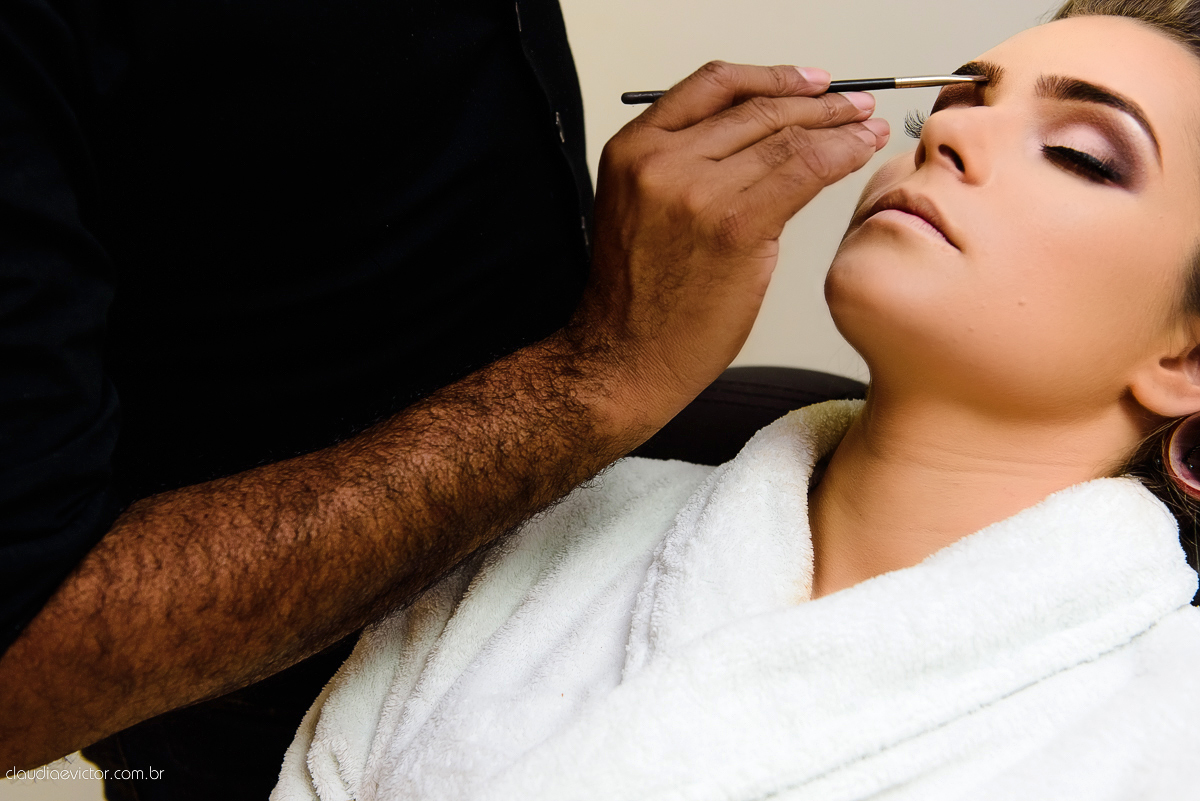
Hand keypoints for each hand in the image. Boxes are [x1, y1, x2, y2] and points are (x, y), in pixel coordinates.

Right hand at [572, 61, 887, 434]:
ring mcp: (697, 192)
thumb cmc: (638, 299)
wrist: (626, 359)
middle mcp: (660, 161)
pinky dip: (843, 153)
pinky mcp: (736, 226)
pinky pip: (804, 171)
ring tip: (869, 124)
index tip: (807, 82)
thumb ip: (689, 168)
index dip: (770, 76)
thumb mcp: (645, 209)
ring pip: (786, 136)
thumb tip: (761, 143)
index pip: (712, 86)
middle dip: (817, 100)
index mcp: (633, 149)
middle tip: (853, 102)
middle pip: (755, 108)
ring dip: (840, 123)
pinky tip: (862, 149)